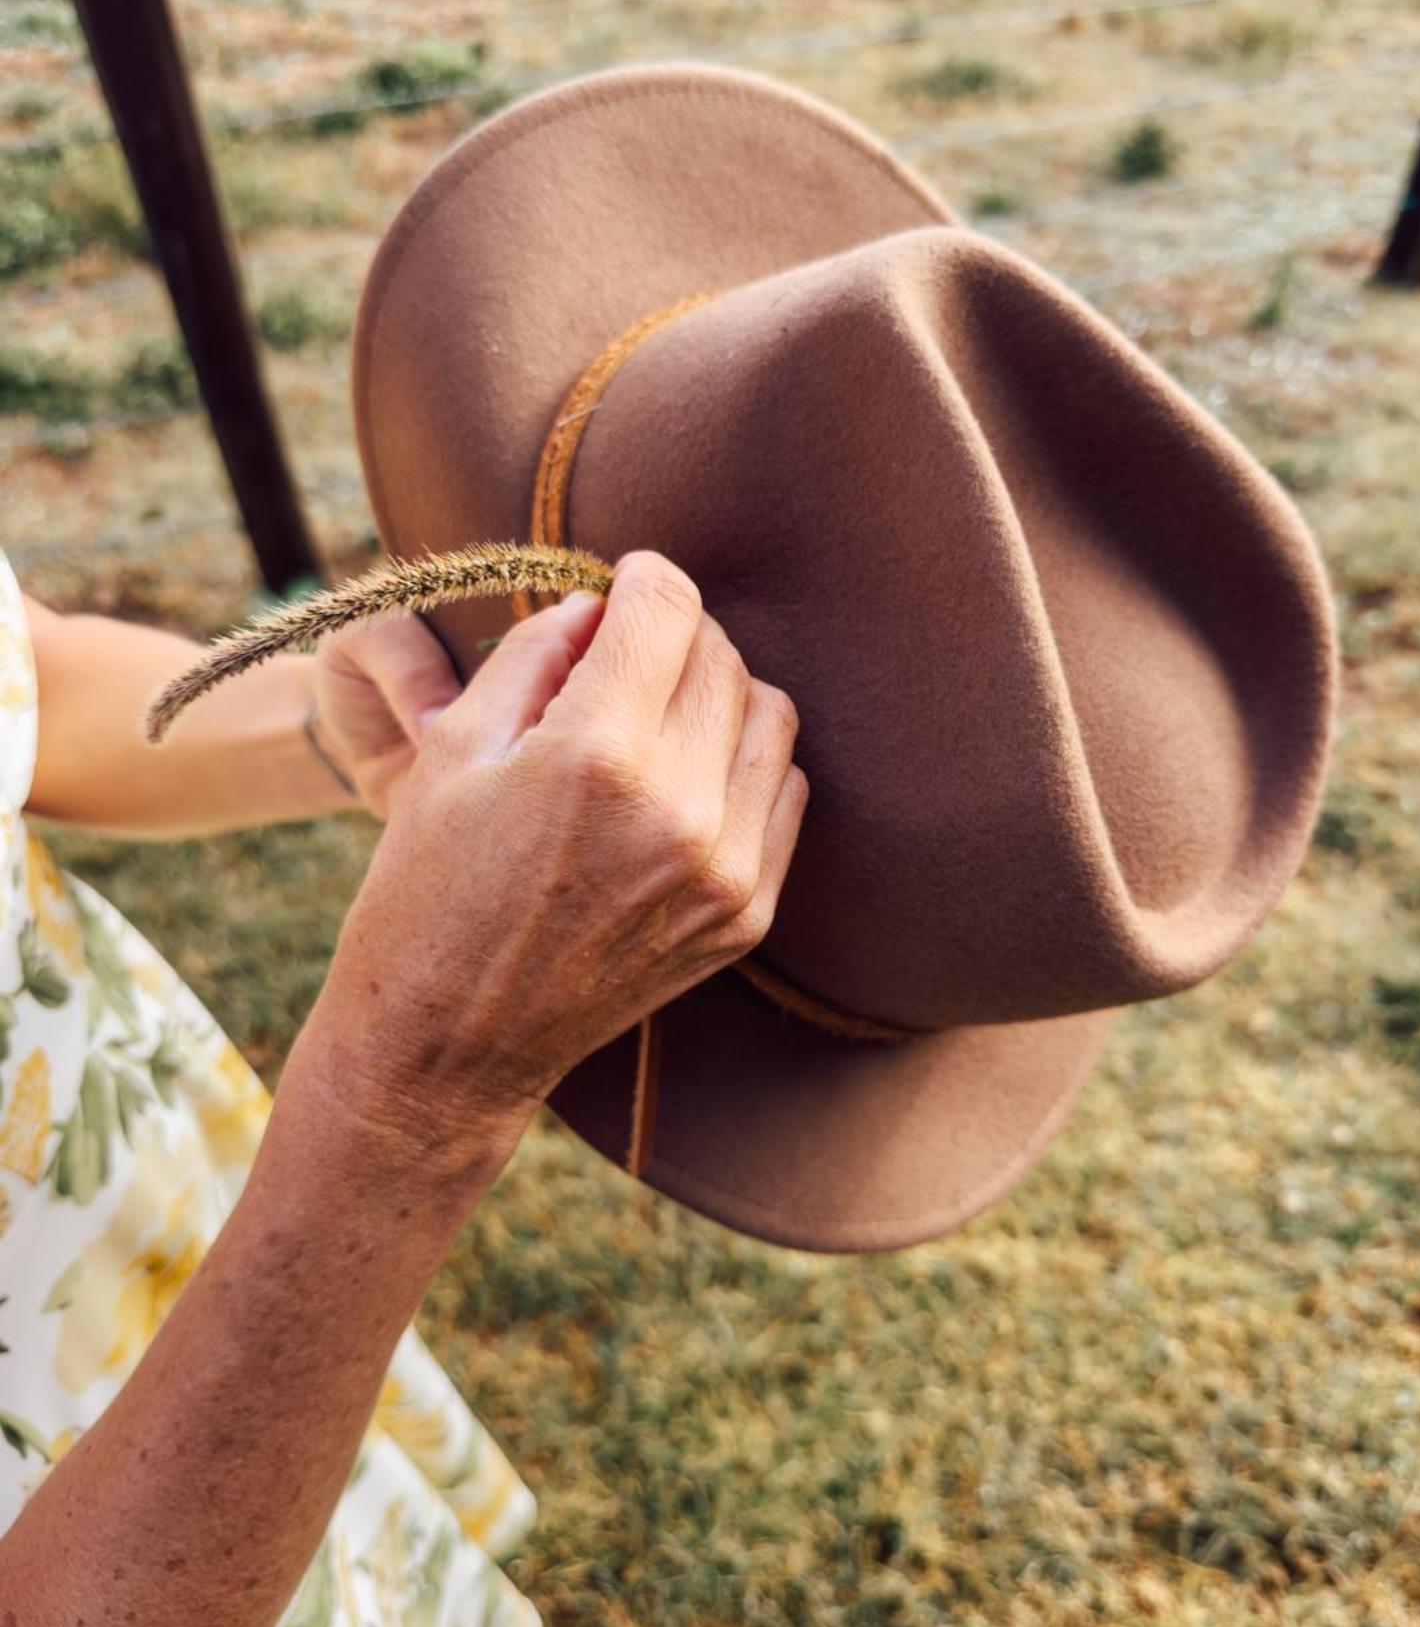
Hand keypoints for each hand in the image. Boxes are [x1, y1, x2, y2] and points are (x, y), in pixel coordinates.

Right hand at [293, 553, 806, 1186]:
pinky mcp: (745, 915)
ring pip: (769, 715)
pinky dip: (743, 763)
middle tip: (621, 653)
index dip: (642, 577)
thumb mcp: (452, 749)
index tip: (622, 582)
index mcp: (596, 756)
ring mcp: (724, 870)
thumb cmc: (426, 892)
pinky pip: (785, 791)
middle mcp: (679, 810)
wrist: (449, 1048)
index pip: (668, 607)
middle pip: (721, 655)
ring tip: (652, 713)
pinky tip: (682, 775)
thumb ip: (537, 653)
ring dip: (717, 693)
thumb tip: (601, 604)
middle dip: (672, 635)